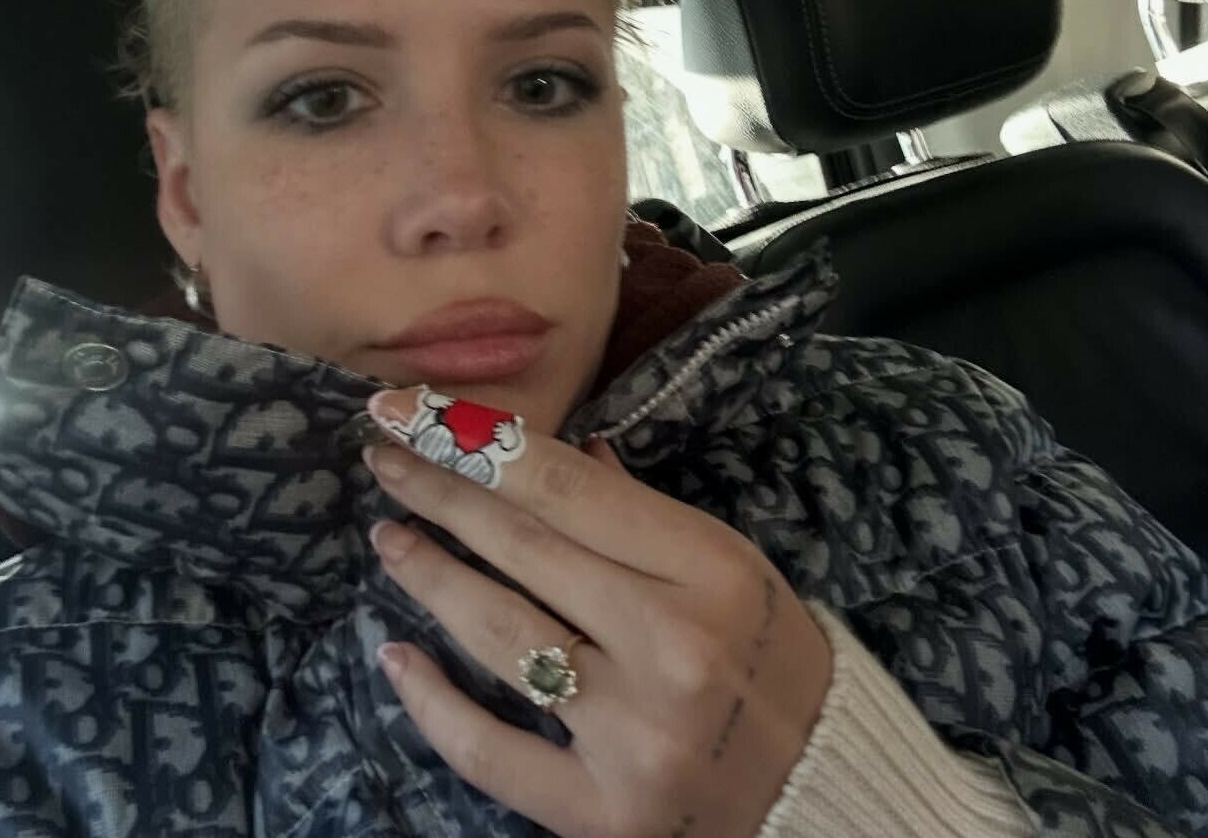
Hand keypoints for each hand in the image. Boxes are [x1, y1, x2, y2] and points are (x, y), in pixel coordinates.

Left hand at [362, 385, 833, 837]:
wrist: (824, 790)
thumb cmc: (773, 657)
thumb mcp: (728, 566)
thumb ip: (636, 510)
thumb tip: (543, 453)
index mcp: (710, 571)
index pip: (566, 491)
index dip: (475, 443)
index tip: (410, 410)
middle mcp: (671, 648)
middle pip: (524, 550)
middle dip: (438, 494)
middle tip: (382, 457)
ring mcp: (634, 737)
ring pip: (499, 637)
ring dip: (430, 578)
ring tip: (390, 538)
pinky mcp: (604, 817)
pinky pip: (491, 753)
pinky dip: (432, 702)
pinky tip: (395, 656)